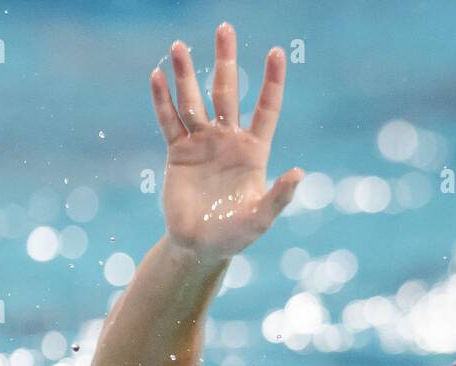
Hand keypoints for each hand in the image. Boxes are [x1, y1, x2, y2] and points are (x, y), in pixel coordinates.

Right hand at [151, 23, 302, 262]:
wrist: (199, 246)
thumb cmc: (234, 235)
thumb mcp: (261, 219)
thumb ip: (279, 196)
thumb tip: (298, 173)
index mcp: (253, 150)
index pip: (265, 107)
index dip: (271, 81)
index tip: (277, 52)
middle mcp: (228, 139)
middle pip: (227, 91)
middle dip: (225, 60)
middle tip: (224, 28)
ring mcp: (201, 143)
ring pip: (194, 100)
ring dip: (186, 74)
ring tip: (179, 46)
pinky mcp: (178, 153)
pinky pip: (169, 121)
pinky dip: (162, 101)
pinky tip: (157, 77)